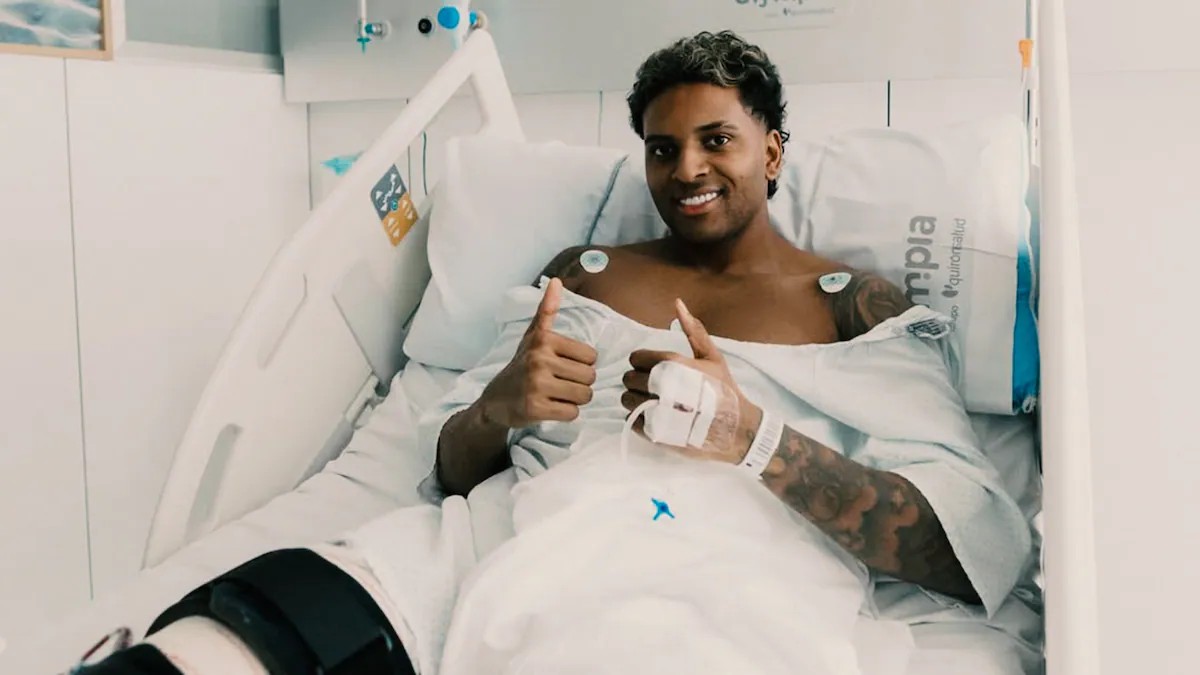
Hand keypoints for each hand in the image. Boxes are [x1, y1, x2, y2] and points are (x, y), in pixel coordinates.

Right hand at [478, 278, 597, 428]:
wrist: (495, 401)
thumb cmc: (521, 366)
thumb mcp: (532, 336)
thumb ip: (547, 310)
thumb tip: (557, 281)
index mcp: (543, 340)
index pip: (591, 356)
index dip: (581, 365)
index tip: (563, 367)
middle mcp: (539, 360)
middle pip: (590, 378)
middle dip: (579, 384)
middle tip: (559, 384)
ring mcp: (536, 385)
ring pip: (584, 396)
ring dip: (574, 400)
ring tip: (556, 395)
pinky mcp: (534, 408)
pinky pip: (572, 413)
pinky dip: (565, 414)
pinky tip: (550, 407)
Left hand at [621, 299, 762, 463]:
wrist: (735, 429)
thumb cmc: (724, 390)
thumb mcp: (712, 356)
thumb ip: (693, 330)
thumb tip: (677, 303)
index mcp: (672, 364)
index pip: (635, 358)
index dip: (644, 363)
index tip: (658, 370)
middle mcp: (660, 386)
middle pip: (629, 378)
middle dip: (640, 381)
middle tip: (658, 387)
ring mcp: (656, 410)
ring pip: (626, 399)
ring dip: (637, 399)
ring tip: (657, 402)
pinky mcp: (654, 432)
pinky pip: (631, 420)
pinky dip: (640, 418)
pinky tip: (658, 417)